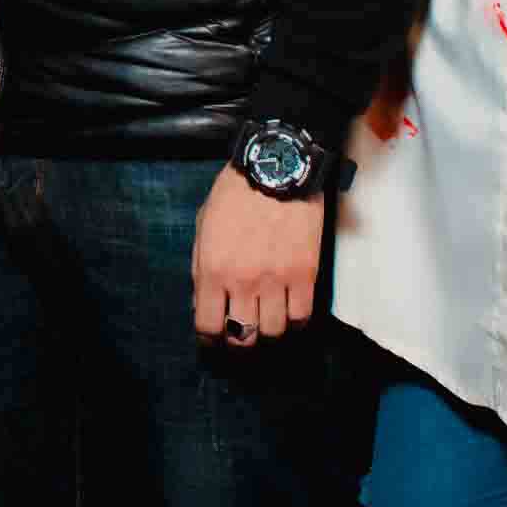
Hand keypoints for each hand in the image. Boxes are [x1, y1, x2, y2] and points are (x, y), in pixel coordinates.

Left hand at [193, 164, 325, 344]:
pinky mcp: (306, 273)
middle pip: (243, 337)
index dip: (210, 338)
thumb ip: (201, 267)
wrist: (276, 166)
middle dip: (240, 340)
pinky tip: (290, 309)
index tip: (215, 335)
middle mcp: (243, 281)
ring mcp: (277, 279)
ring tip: (268, 318)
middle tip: (243, 330)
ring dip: (269, 330)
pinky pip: (302, 316)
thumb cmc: (235, 192)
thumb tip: (204, 301)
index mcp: (212, 269)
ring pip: (274, 332)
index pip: (208, 326)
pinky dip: (295, 320)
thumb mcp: (203, 226)